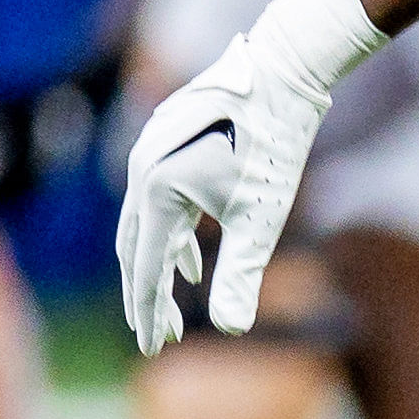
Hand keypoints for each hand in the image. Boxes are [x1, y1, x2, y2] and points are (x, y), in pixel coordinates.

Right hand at [115, 0, 385, 352]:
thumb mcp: (261, 217)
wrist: (284, 70)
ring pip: (147, 223)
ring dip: (160, 266)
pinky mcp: (167, 141)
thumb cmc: (274, 144)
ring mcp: (150, 152)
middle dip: (146, 295)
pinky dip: (173, 235)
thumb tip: (230, 330)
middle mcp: (142, 170)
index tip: (150, 348)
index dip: (147, 311)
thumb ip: (240, 274)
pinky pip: (159, 199)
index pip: (144, 267)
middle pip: (135, 248)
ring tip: (172, 308)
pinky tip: (193, 261)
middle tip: (156, 336)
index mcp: (157, 191)